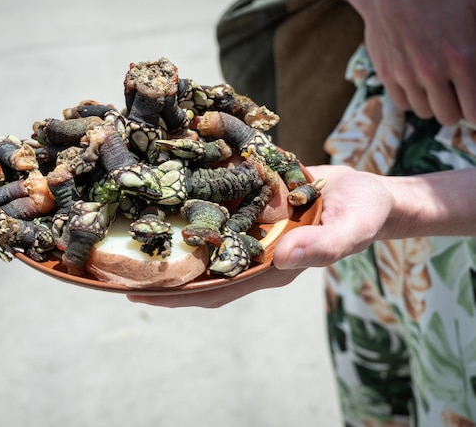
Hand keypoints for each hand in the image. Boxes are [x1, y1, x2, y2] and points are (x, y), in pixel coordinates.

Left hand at [128, 164, 392, 307]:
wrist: (365, 191)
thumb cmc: (362, 215)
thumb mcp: (350, 230)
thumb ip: (321, 247)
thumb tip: (284, 257)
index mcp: (268, 267)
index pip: (215, 289)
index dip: (178, 295)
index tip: (139, 293)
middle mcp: (251, 251)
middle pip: (198, 267)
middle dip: (161, 270)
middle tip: (118, 265)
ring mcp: (248, 227)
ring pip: (201, 237)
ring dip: (170, 235)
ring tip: (131, 229)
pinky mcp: (250, 202)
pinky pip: (215, 205)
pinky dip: (192, 201)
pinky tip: (167, 189)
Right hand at [345, 0, 475, 124]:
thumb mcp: (475, 14)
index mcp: (463, 59)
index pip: (475, 110)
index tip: (474, 106)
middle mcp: (434, 73)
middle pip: (449, 117)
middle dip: (457, 109)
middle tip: (458, 96)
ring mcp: (407, 76)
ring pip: (426, 112)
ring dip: (434, 104)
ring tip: (437, 87)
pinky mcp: (387, 75)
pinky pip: (404, 104)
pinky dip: (413, 99)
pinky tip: (418, 84)